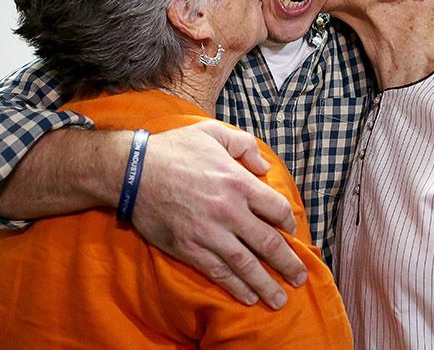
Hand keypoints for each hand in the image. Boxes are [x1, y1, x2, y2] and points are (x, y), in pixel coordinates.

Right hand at [132, 120, 306, 310]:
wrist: (133, 171)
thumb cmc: (174, 149)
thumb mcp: (213, 133)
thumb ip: (243, 145)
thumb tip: (264, 167)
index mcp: (239, 182)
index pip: (277, 209)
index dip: (289, 222)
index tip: (291, 231)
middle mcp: (229, 211)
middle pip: (269, 243)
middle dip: (288, 263)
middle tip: (300, 278)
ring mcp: (210, 233)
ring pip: (246, 265)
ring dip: (266, 284)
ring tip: (279, 300)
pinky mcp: (190, 248)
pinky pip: (219, 272)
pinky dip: (236, 287)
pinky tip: (248, 296)